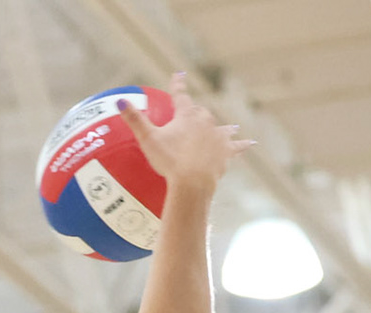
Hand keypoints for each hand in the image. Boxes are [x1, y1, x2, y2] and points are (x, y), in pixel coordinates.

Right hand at [116, 71, 252, 192]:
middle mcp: (205, 122)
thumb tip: (120, 101)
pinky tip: (250, 143)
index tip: (179, 74)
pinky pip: (236, 147)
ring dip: (223, 127)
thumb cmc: (170, 160)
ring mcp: (217, 137)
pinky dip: (242, 145)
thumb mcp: (148, 139)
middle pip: (201, 113)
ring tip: (232, 126)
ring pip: (221, 128)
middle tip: (193, 114)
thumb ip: (135, 120)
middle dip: (197, 113)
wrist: (193, 181)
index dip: (178, 84)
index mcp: (186, 116)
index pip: (180, 95)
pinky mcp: (226, 153)